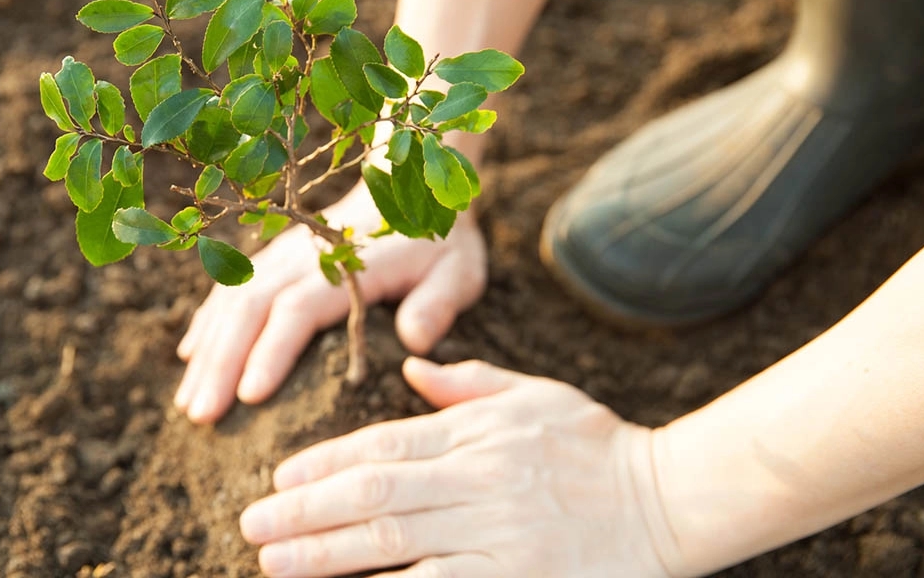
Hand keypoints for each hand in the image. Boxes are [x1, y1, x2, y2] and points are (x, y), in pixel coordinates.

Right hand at [174, 187, 487, 422]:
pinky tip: (190, 357)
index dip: (272, 351)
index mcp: (346, 265)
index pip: (298, 310)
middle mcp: (303, 257)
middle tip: (201, 416)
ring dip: (207, 352)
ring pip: (231, 301)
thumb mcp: (457, 271)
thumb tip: (414, 341)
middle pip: (250, 309)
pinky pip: (229, 288)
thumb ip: (437, 304)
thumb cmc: (437, 243)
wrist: (410, 188)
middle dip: (221, 363)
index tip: (249, 397)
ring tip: (188, 404)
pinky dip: (207, 322)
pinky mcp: (272, 259)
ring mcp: (281, 255)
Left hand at [239, 358, 680, 577]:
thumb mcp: (535, 395)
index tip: (278, 480)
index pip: (381, 446)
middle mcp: (479, 481)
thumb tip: (412, 366)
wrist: (671, 499)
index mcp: (476, 434)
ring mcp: (497, 534)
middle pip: (374, 498)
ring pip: (394, 546)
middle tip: (252, 527)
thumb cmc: (597, 445)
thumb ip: (468, 383)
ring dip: (326, 556)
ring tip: (276, 564)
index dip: (322, 464)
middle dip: (305, 512)